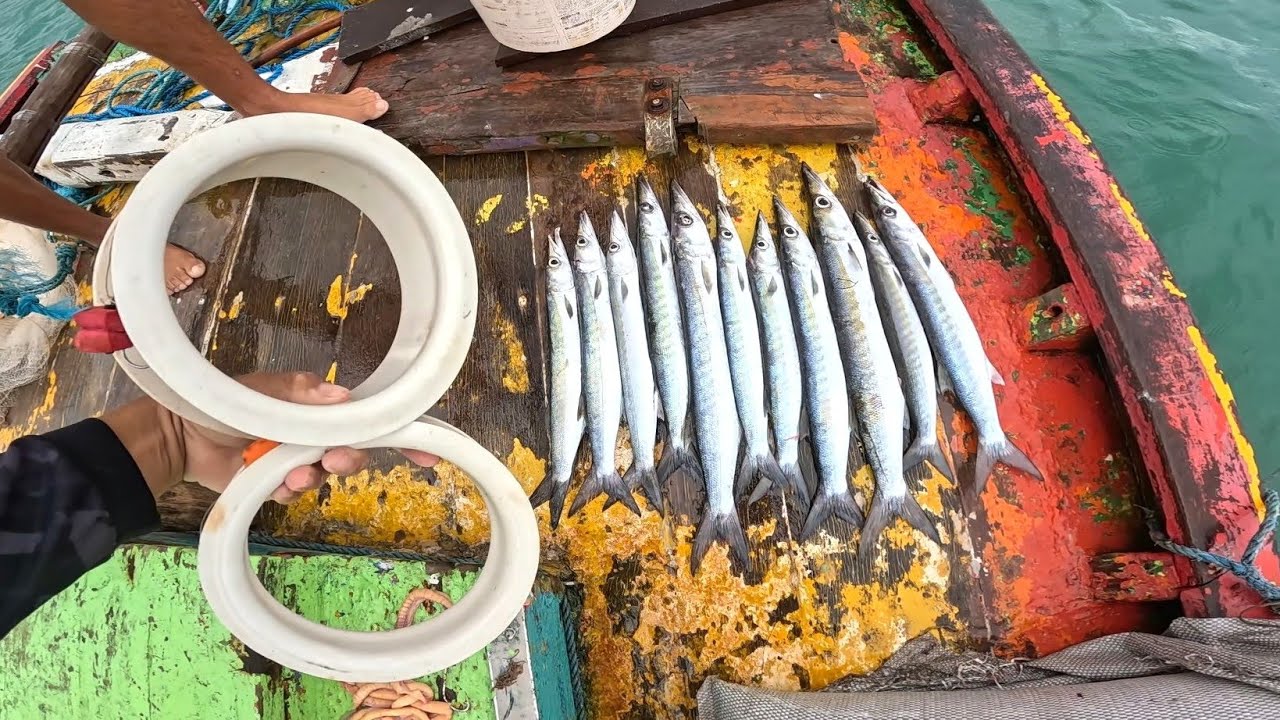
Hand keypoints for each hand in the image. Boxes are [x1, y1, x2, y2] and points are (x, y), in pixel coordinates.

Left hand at [103, 371, 437, 501]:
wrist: (180, 437)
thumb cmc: (222, 405)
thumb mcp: (264, 391)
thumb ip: (302, 394)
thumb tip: (344, 396)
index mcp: (319, 407)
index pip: (369, 418)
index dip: (400, 434)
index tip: (427, 452)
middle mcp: (314, 433)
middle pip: (353, 451)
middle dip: (347, 458)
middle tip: (332, 459)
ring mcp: (297, 460)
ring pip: (326, 475)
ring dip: (313, 476)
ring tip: (291, 473)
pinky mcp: (278, 484)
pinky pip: (298, 492)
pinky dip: (289, 489)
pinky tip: (275, 481)